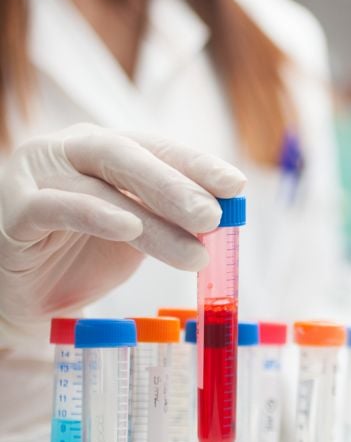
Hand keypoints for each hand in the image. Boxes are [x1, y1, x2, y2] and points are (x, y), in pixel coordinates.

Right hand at [0, 123, 245, 344]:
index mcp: (108, 150)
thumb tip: (224, 213)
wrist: (28, 292)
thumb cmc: (84, 252)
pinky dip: (95, 215)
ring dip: (153, 220)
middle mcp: (72, 152)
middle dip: (178, 186)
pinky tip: (128, 228)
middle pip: (130, 157)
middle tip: (215, 215)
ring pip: (102, 187)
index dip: (198, 165)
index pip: (158, 149)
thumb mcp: (139, 231)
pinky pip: (56, 207)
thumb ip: (171, 216)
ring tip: (194, 249)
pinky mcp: (16, 210)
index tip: (236, 186)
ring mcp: (40, 176)